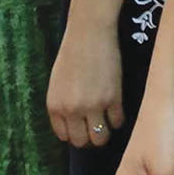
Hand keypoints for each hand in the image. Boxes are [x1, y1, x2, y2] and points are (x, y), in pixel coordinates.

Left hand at [46, 20, 124, 148]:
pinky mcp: (113, 99)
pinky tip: (117, 108)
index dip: (75, 133)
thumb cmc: (72, 52)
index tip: (82, 127)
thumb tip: (73, 125)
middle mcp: (72, 110)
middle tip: (97, 126)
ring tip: (107, 121)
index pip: (65, 137)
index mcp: (55, 106)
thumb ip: (62, 105)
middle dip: (89, 137)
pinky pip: (117, 122)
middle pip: (82, 142)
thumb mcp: (58, 82)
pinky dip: (118, 118)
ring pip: (101, 138)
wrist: (90, 32)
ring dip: (104, 132)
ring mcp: (93, 106)